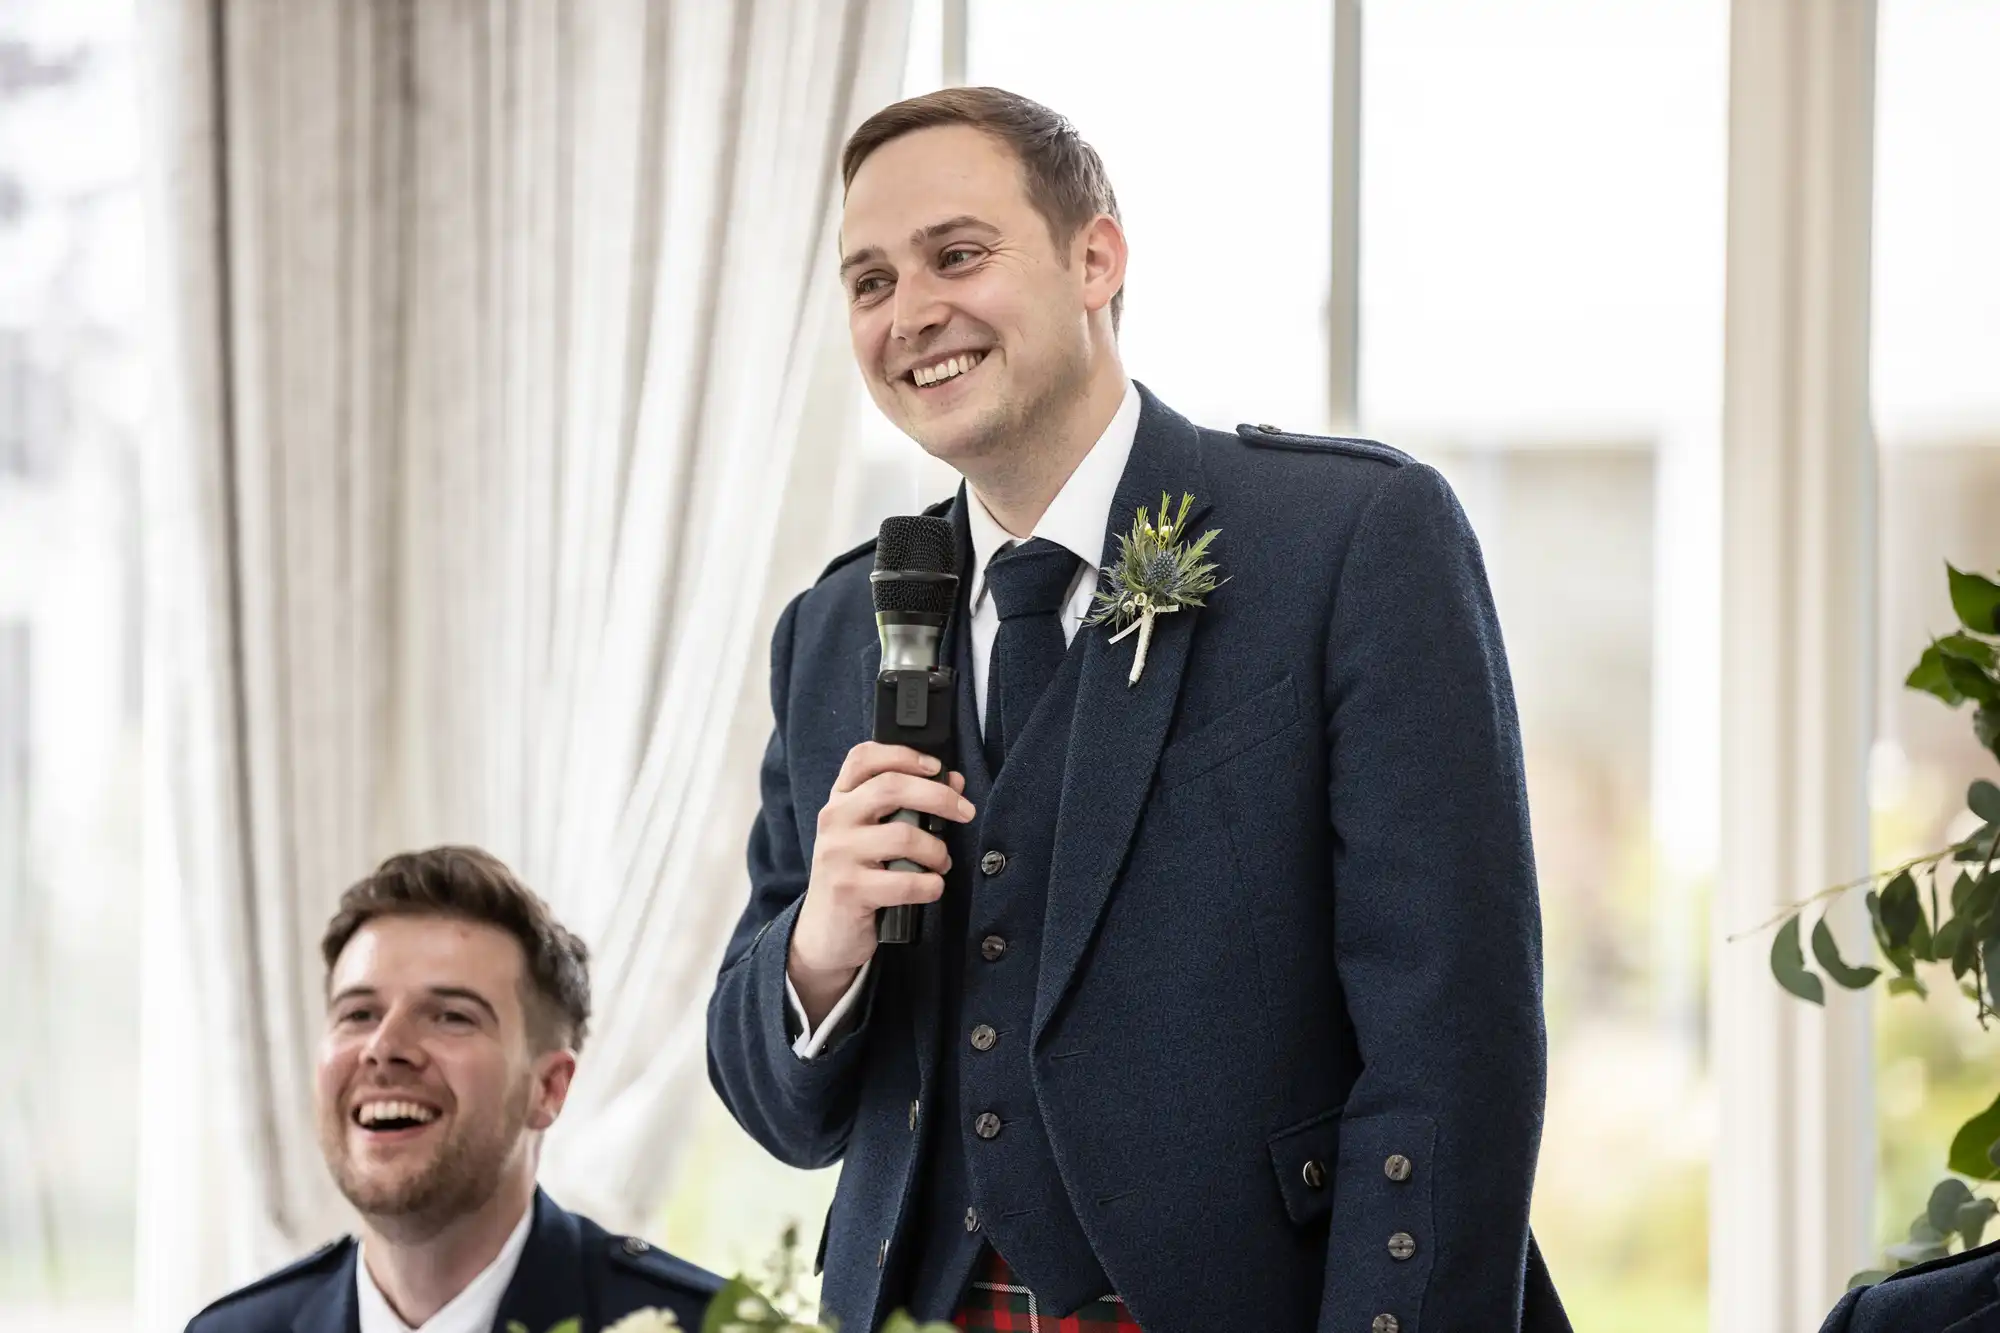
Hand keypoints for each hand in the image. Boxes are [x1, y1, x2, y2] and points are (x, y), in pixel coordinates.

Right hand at [788, 743, 974, 1027]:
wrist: (825, 933)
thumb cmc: (858, 876)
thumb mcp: (872, 836)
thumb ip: (908, 806)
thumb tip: (954, 781)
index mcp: (840, 801)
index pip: (862, 758)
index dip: (903, 754)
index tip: (936, 767)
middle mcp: (834, 820)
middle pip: (891, 787)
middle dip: (939, 796)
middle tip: (965, 811)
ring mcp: (838, 855)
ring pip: (904, 835)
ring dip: (937, 850)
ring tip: (941, 863)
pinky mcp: (849, 890)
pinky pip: (905, 881)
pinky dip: (930, 885)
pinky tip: (932, 888)